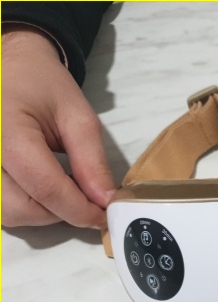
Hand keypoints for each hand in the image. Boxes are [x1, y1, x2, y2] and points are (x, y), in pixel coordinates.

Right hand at [1, 25, 114, 228]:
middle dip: (60, 213)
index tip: (104, 217)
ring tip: (61, 187)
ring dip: (41, 213)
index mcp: (5, 131)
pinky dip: (24, 206)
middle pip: (20, 209)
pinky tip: (40, 187)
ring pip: (7, 214)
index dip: (80, 210)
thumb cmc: (40, 84)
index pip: (45, 188)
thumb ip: (91, 161)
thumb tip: (104, 202)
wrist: (5, 65)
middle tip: (84, 198)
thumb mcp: (77, 116)